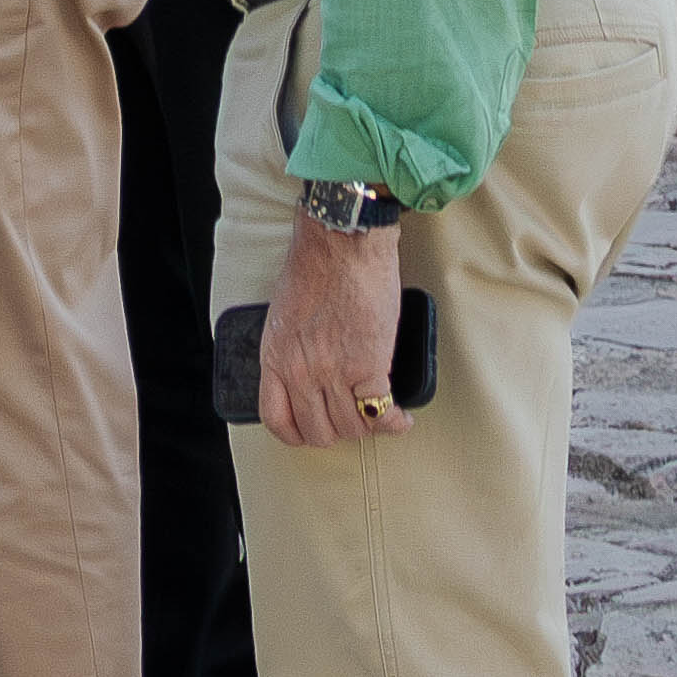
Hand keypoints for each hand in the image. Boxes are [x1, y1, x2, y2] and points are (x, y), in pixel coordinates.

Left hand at [258, 213, 408, 452]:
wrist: (341, 242)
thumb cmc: (315, 265)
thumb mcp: (283, 313)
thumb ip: (290, 347)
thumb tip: (307, 368)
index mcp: (275, 357)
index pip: (276, 419)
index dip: (298, 434)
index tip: (312, 431)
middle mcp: (300, 372)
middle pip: (318, 432)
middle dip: (338, 433)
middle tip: (352, 420)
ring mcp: (333, 372)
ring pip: (351, 427)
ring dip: (368, 426)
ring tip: (379, 415)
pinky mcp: (369, 366)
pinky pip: (381, 413)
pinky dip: (394, 422)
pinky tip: (401, 418)